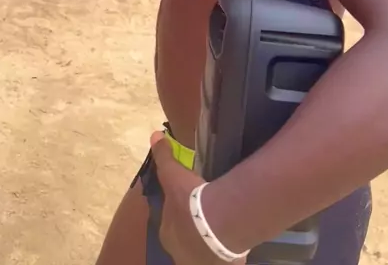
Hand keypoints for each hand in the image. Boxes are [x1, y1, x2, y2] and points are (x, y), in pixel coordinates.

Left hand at [151, 132, 246, 264]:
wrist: (216, 225)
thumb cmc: (190, 201)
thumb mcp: (173, 175)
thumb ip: (163, 156)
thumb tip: (154, 135)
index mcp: (167, 232)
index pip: (170, 221)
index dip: (178, 212)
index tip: (188, 202)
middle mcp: (179, 251)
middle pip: (185, 237)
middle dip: (191, 228)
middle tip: (205, 213)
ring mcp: (198, 261)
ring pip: (202, 249)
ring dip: (207, 239)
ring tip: (220, 224)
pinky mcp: (219, 264)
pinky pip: (220, 256)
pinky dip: (224, 248)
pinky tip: (232, 237)